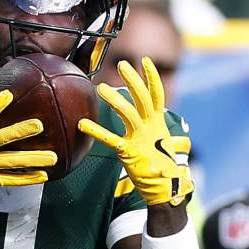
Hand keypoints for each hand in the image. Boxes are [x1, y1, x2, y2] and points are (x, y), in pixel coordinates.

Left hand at [79, 58, 192, 205]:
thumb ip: (151, 126)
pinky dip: (96, 131)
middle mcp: (151, 127)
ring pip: (128, 113)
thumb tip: (146, 116)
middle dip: (133, 80)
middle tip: (122, 64)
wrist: (165, 188)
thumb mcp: (160, 141)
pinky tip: (83, 123)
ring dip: (115, 99)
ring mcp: (140, 139)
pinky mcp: (129, 152)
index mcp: (158, 123)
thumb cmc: (161, 164)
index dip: (151, 77)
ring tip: (101, 87)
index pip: (156, 95)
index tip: (144, 60)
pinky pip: (110, 138)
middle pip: (143, 98)